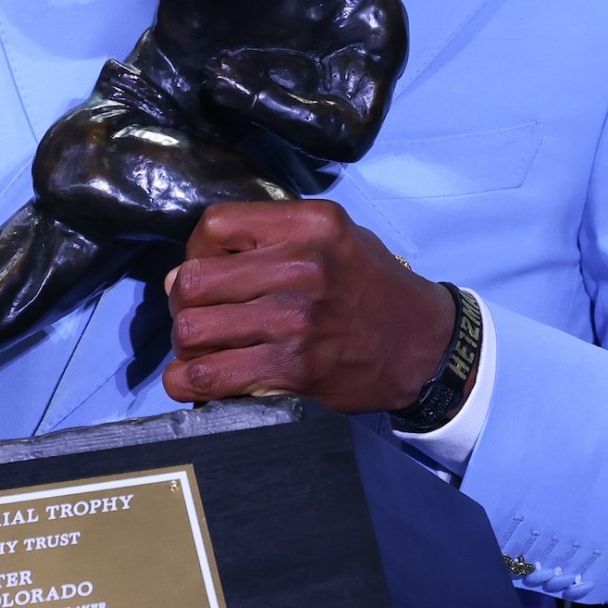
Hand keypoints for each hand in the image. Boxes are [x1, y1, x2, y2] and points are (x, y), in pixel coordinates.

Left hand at [162, 200, 457, 413]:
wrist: (423, 345)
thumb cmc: (372, 287)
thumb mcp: (336, 236)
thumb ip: (272, 239)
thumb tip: (189, 269)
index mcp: (310, 225)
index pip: (215, 226)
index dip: (196, 252)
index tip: (207, 272)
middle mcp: (301, 267)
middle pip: (193, 282)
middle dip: (183, 303)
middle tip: (200, 315)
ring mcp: (295, 320)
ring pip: (192, 331)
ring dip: (186, 345)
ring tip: (202, 348)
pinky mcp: (293, 368)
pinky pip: (208, 377)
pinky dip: (187, 382)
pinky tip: (196, 380)